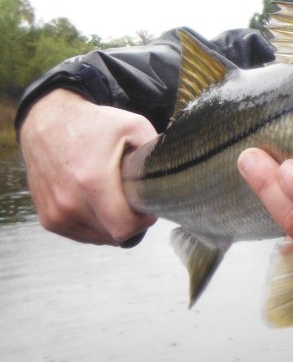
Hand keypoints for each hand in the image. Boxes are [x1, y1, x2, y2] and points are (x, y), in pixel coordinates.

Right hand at [19, 89, 157, 244]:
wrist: (47, 123)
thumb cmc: (92, 125)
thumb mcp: (133, 126)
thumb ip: (157, 153)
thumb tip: (176, 173)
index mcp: (91, 181)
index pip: (125, 227)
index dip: (144, 221)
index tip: (148, 206)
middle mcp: (68, 202)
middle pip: (115, 235)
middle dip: (131, 221)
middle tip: (133, 199)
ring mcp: (56, 213)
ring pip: (100, 238)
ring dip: (113, 224)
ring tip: (114, 197)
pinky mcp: (48, 219)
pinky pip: (83, 235)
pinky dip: (96, 225)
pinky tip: (99, 203)